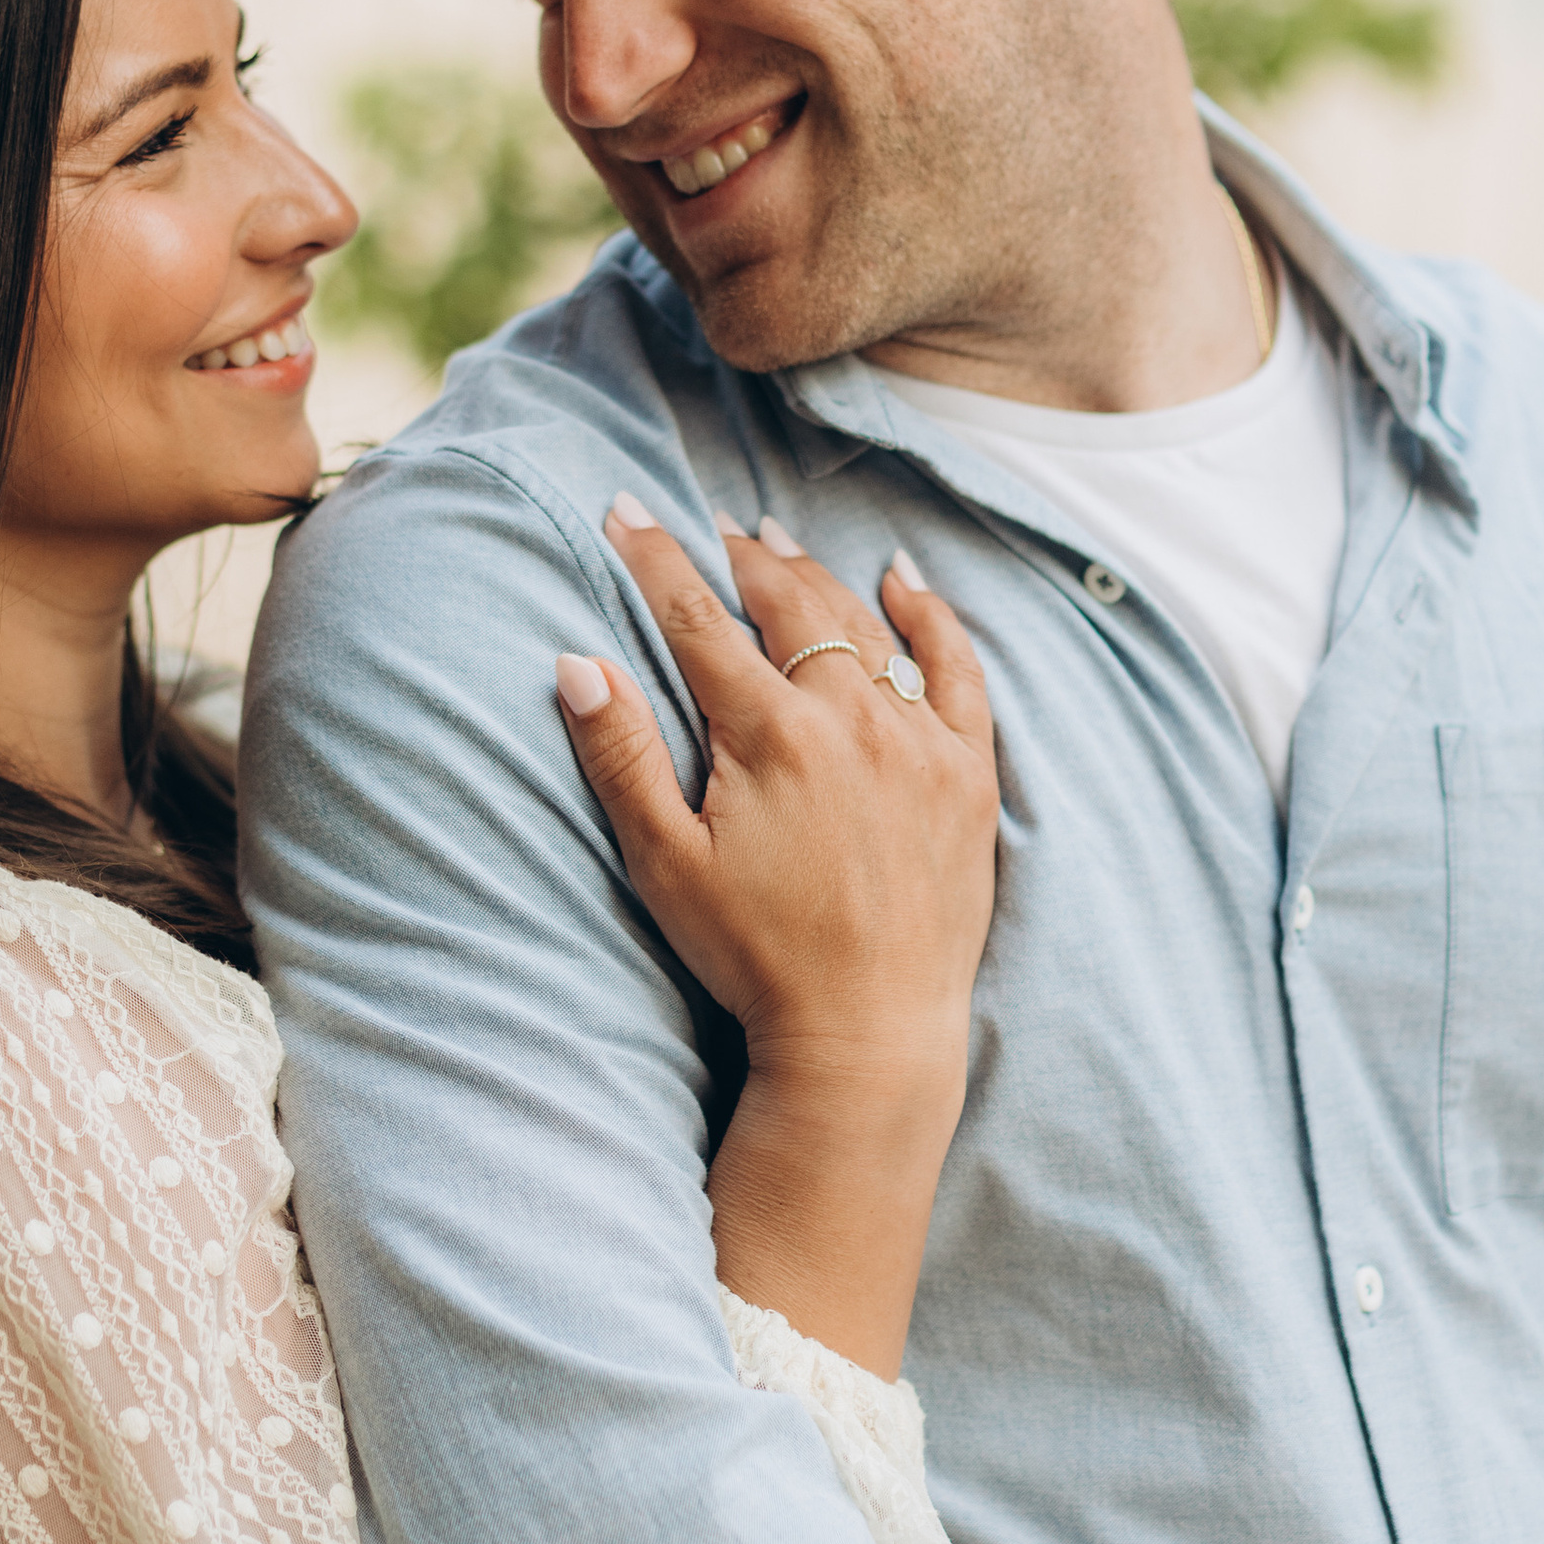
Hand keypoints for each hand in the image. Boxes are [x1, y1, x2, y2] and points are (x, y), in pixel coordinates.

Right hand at [555, 498, 998, 1375]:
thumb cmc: (755, 957)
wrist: (869, 1032)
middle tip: (712, 531)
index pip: (700, 618)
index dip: (656, 559)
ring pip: (864, 627)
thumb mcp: (664, 863)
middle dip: (743, 558)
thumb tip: (575, 662)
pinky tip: (902, 582)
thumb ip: (621, 755)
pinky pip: (956, 669)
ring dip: (818, 577)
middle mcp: (850, 718)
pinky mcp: (967, 773)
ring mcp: (918, 741)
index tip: (625, 511)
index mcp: (769, 734)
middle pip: (790, 605)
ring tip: (780, 546)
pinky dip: (929, 617)